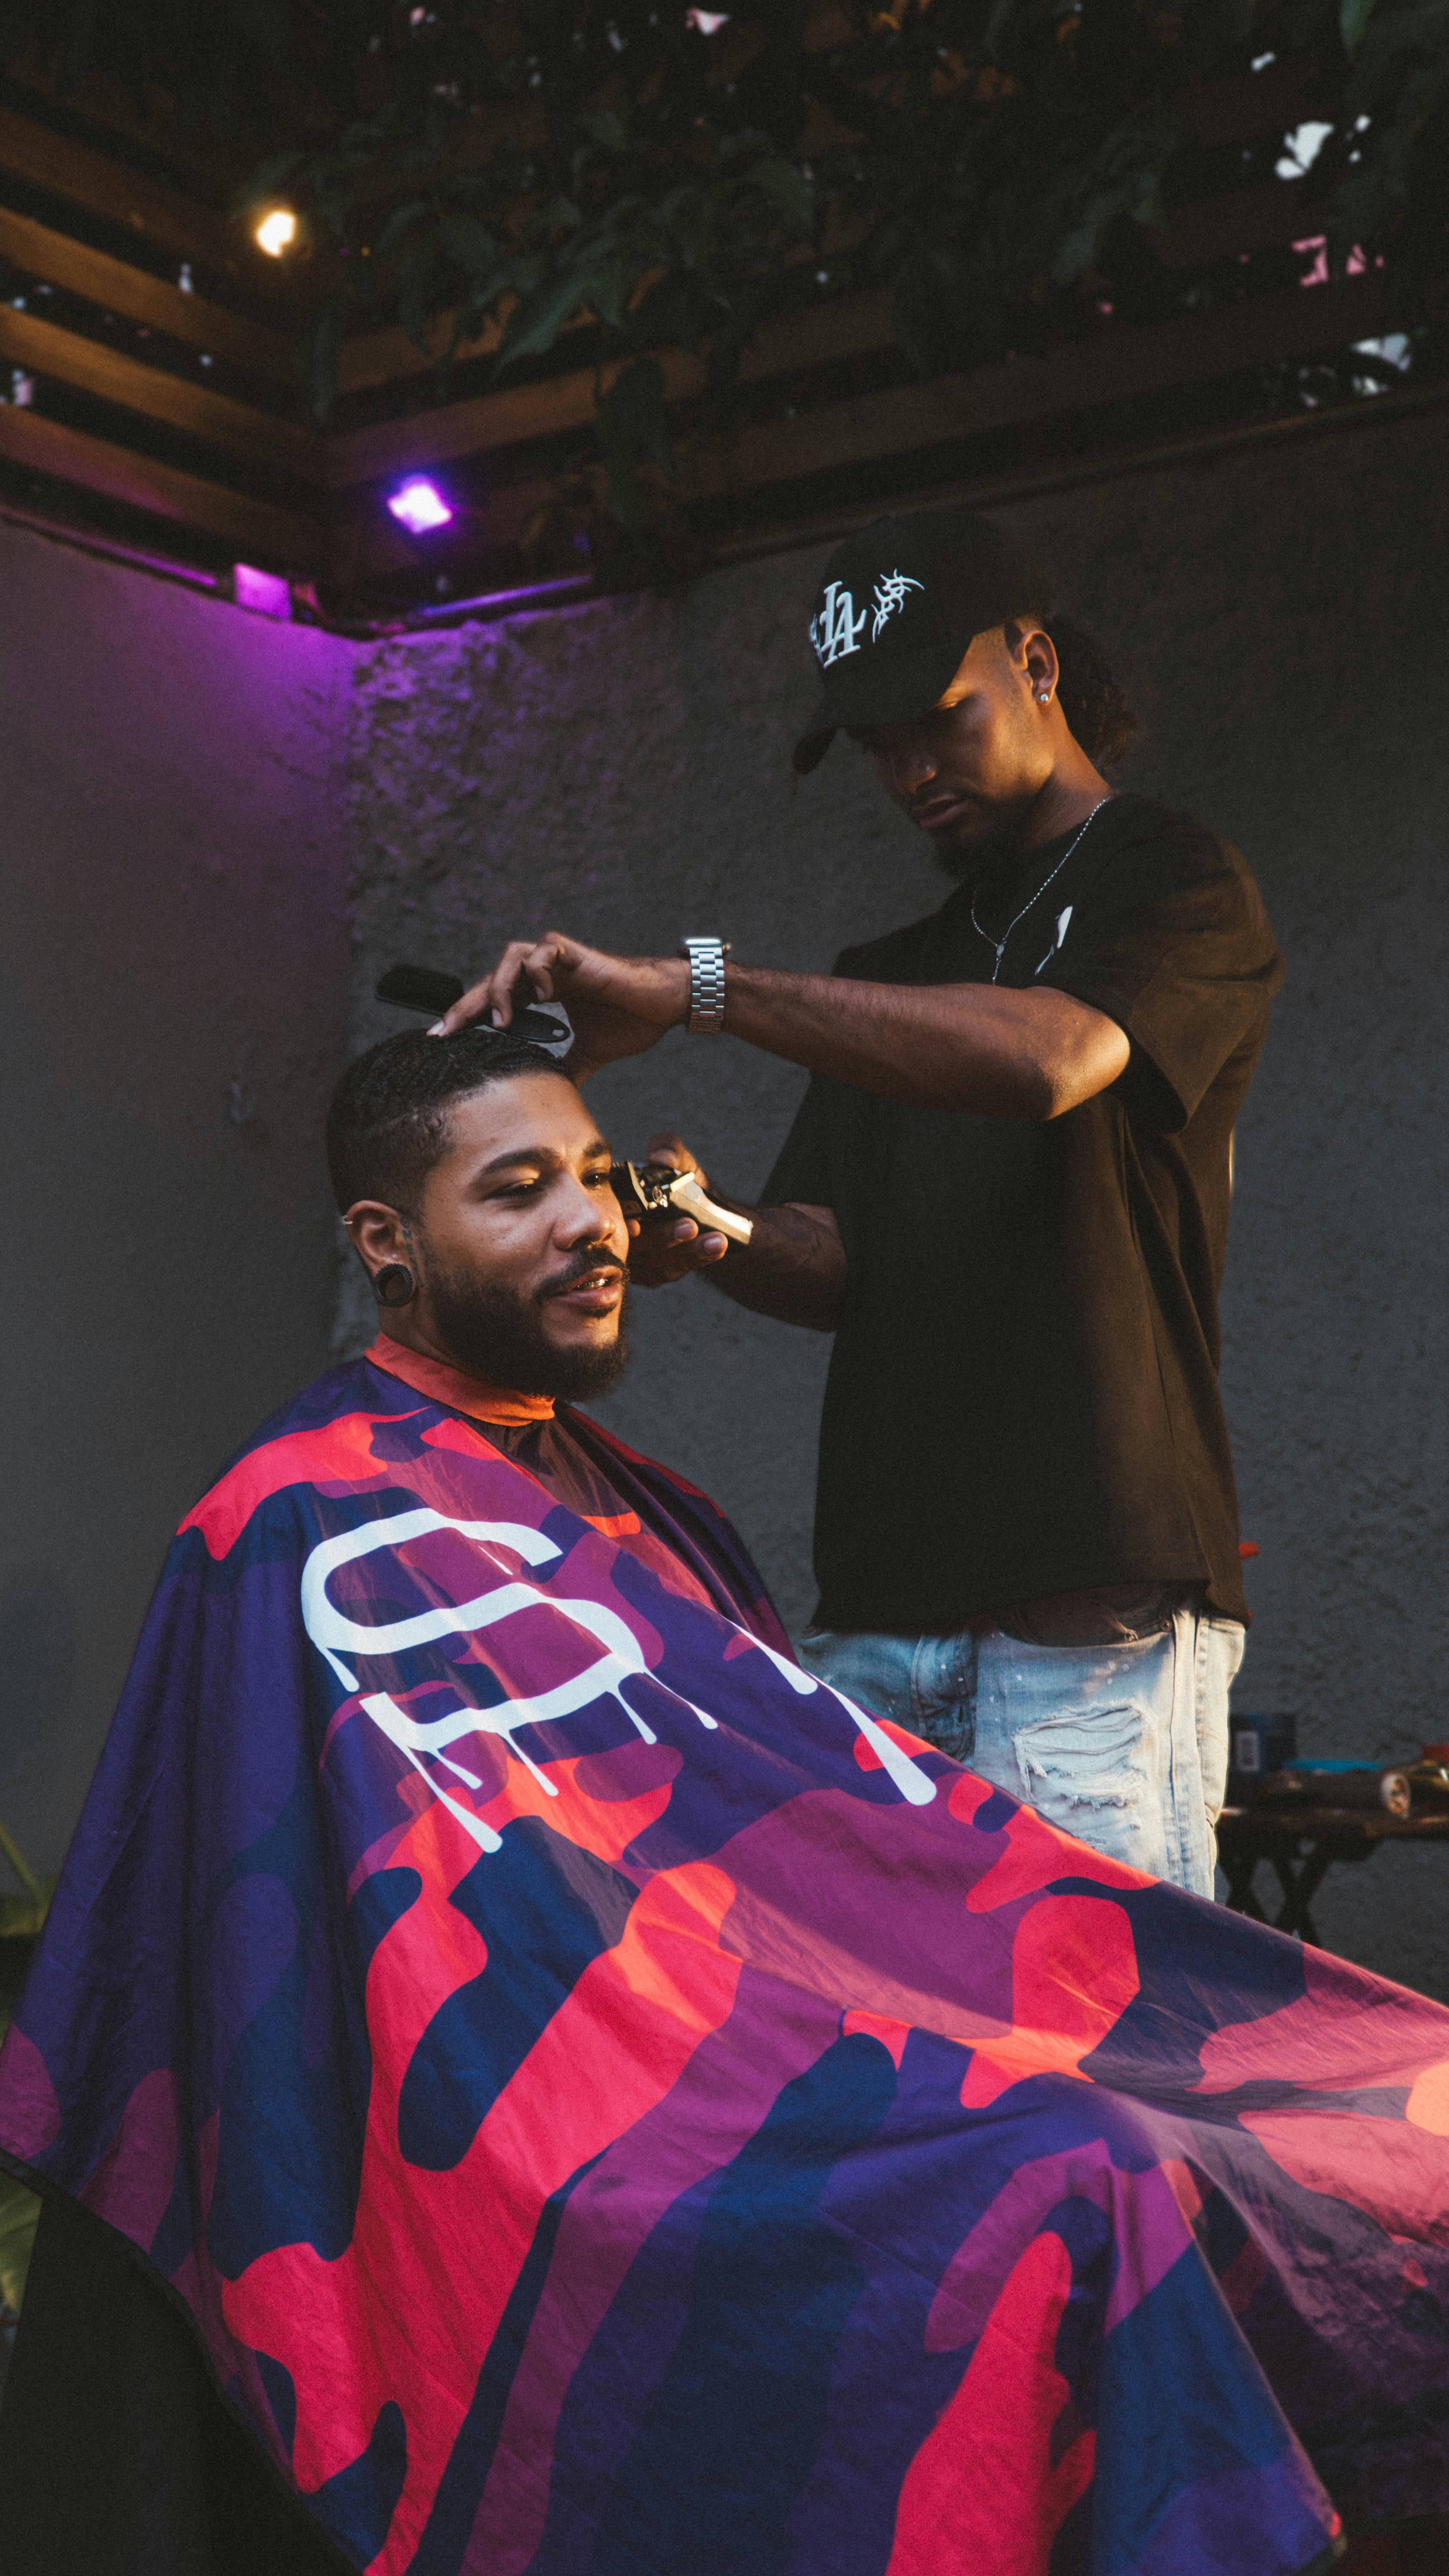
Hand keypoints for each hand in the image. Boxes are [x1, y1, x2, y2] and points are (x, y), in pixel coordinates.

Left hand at [433, 932, 688, 1081]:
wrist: (665, 1005)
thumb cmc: (632, 1020)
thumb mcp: (589, 1053)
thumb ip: (567, 1068)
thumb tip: (552, 1098)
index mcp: (544, 991)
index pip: (495, 1000)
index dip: (469, 1017)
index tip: (443, 1040)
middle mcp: (546, 972)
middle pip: (491, 979)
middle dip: (466, 1006)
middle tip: (444, 1032)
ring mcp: (559, 959)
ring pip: (510, 957)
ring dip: (500, 988)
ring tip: (503, 1021)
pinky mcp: (575, 953)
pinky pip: (542, 950)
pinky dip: (536, 972)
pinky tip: (543, 997)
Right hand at [620, 1132, 728, 1287]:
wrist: (702, 1209)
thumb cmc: (681, 1182)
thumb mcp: (678, 1159)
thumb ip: (668, 1148)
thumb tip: (662, 1159)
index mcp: (613, 1202)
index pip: (609, 1218)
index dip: (621, 1223)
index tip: (637, 1226)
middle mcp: (615, 1234)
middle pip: (634, 1245)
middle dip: (664, 1237)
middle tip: (691, 1225)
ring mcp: (633, 1258)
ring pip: (656, 1263)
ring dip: (689, 1252)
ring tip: (717, 1239)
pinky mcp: (651, 1274)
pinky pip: (672, 1272)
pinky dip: (697, 1261)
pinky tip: (717, 1250)